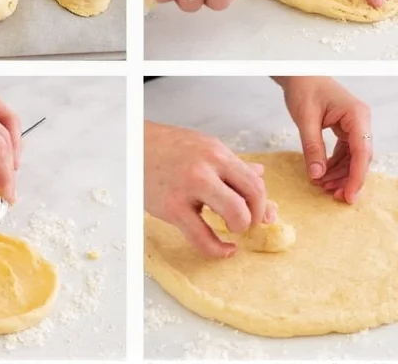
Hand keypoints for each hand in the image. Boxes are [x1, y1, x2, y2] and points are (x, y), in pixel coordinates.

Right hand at [144, 122, 272, 257]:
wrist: (133, 148)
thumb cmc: (171, 149)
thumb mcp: (205, 149)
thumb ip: (232, 164)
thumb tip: (260, 174)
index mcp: (218, 154)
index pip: (255, 180)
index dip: (263, 203)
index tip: (262, 215)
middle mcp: (208, 167)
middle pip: (253, 194)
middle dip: (256, 215)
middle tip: (248, 224)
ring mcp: (190, 188)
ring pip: (234, 213)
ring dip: (241, 227)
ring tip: (232, 229)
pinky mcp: (171, 207)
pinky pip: (202, 237)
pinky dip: (218, 250)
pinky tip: (225, 250)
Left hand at [277, 76, 371, 203]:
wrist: (300, 74)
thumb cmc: (304, 89)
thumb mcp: (305, 119)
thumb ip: (312, 147)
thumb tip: (317, 175)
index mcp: (357, 115)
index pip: (362, 152)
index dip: (357, 177)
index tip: (349, 196)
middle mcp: (361, 121)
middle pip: (361, 158)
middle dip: (348, 179)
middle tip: (333, 196)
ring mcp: (354, 125)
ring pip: (354, 158)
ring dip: (340, 174)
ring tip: (323, 187)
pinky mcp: (346, 129)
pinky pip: (345, 153)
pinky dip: (335, 165)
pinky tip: (322, 175)